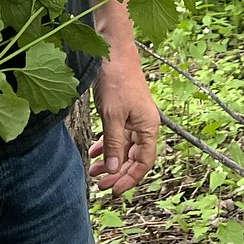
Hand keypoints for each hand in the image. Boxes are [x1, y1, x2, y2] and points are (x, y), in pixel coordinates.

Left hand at [89, 61, 159, 193]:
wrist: (114, 52)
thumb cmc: (116, 80)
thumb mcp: (112, 116)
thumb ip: (114, 144)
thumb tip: (114, 170)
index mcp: (148, 127)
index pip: (143, 162)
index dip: (130, 179)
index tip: (114, 191)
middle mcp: (145, 125)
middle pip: (134, 158)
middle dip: (118, 173)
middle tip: (100, 185)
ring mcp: (135, 118)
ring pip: (125, 148)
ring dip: (111, 161)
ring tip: (94, 172)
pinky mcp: (124, 112)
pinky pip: (119, 136)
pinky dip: (107, 146)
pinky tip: (94, 152)